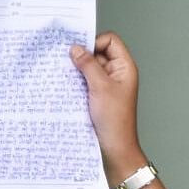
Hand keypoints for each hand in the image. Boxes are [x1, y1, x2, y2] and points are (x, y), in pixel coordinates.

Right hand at [70, 31, 142, 171]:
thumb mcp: (100, 87)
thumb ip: (88, 65)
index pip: (110, 41)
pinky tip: (64, 86)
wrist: (114, 147)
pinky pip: (84, 81)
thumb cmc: (114, 120)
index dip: (94, 42)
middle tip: (64, 61)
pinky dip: (75, 81)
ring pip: (88, 67)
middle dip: (81, 55)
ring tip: (63, 75)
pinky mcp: (96, 95)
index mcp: (125, 67)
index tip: (79, 52)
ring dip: (76, 70)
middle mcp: (116, 73)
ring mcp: (106, 84)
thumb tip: (76, 48)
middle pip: (97, 52)